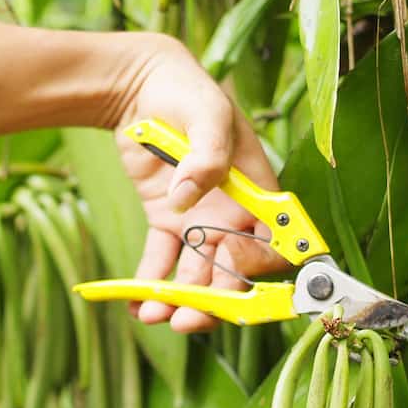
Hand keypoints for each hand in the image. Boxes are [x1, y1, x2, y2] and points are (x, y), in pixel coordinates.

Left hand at [114, 35, 288, 331]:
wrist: (141, 88)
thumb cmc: (186, 93)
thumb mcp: (207, 114)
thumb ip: (207, 155)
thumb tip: (188, 199)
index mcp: (257, 194)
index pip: (273, 246)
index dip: (257, 265)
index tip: (227, 264)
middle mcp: (232, 216)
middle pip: (232, 275)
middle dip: (214, 303)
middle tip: (185, 319)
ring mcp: (198, 223)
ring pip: (196, 277)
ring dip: (178, 302)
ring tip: (153, 316)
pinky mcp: (165, 224)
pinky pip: (160, 263)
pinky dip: (147, 286)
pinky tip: (134, 305)